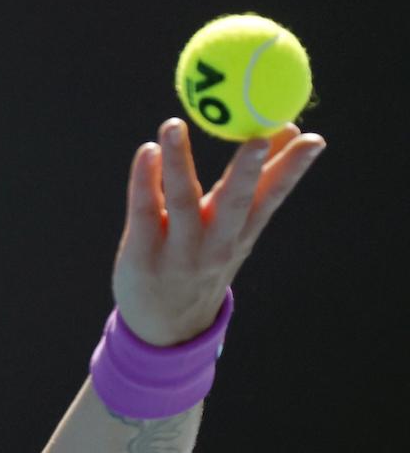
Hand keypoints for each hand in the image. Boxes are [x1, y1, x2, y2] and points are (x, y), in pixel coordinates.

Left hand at [111, 118, 325, 346]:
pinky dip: (144, 180)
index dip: (290, 169)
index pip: (269, 198)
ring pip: (181, 202)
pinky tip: (147, 151)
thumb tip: (290, 128)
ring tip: (174, 125)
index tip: (311, 138)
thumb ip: (256, 183)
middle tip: (257, 137)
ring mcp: (177, 251)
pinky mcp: (141, 254)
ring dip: (179, 162)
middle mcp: (214, 244)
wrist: (166, 327)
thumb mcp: (235, 230)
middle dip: (247, 171)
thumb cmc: (203, 261)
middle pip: (233, 203)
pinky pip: (143, 212)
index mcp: (240, 235)